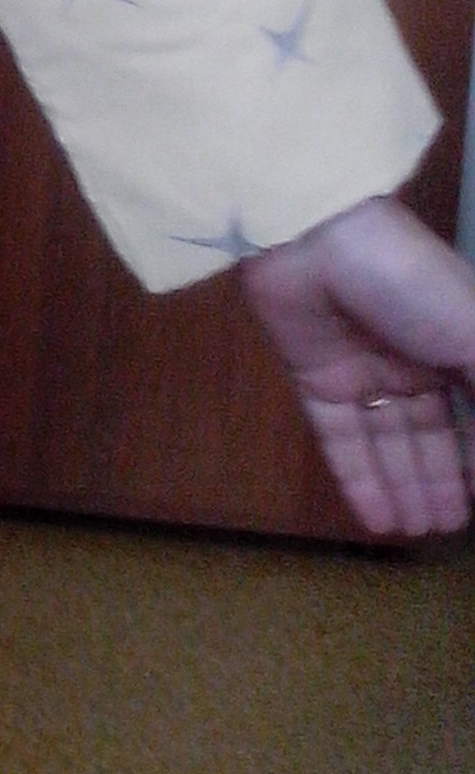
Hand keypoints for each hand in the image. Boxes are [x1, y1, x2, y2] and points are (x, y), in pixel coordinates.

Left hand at [242, 195, 474, 539]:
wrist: (318, 239)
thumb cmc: (412, 281)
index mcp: (457, 342)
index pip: (473, 412)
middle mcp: (413, 360)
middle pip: (430, 433)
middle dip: (441, 481)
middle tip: (448, 530)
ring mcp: (362, 369)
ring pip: (387, 441)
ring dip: (403, 488)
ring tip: (419, 533)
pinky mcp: (315, 377)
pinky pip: (339, 437)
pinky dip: (358, 480)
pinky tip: (377, 520)